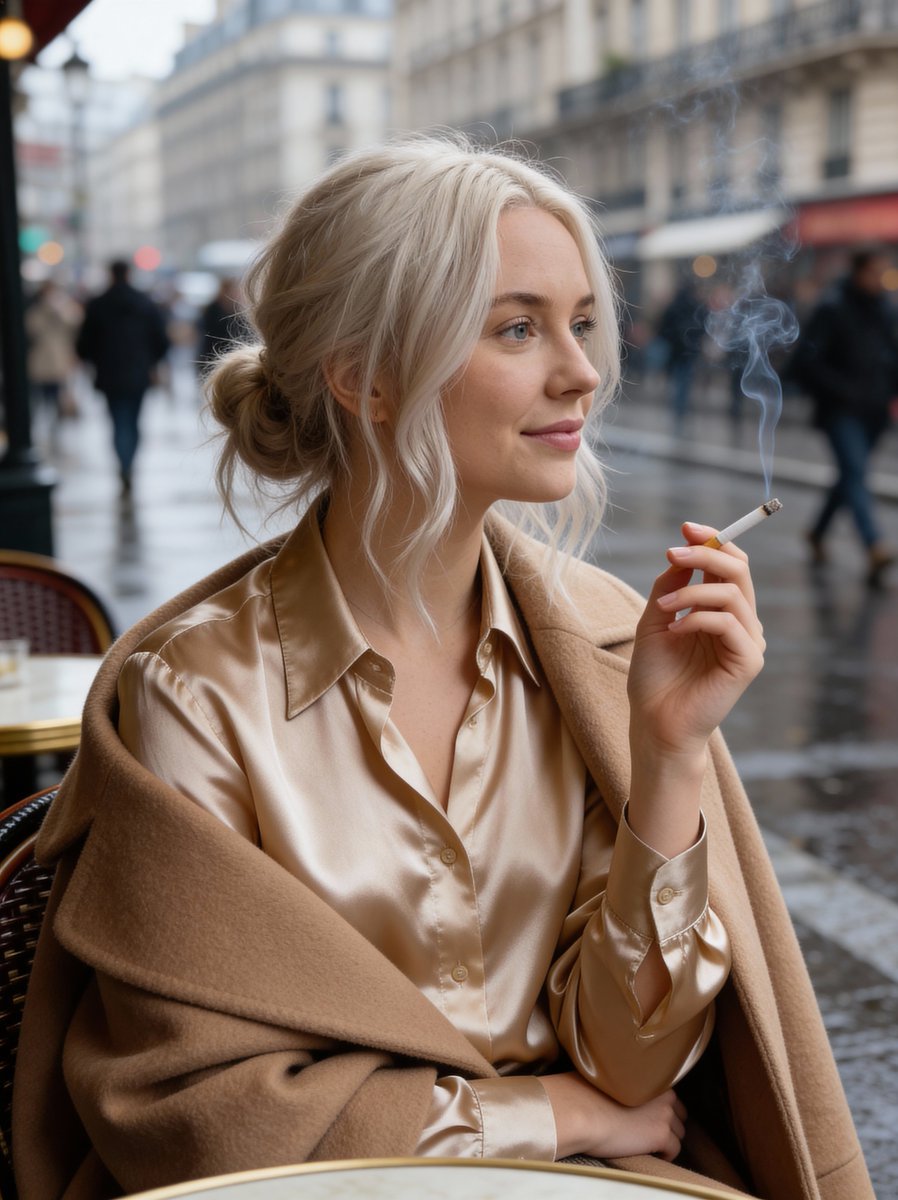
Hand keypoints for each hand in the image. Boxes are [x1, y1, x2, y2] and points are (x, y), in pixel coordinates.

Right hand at [541, 1072, 685, 1160]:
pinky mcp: (661, 1134)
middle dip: (667, 1123)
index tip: (647, 1115)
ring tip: (646, 1143)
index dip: (659, 1107)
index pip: (668, 1094)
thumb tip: (620, 1088)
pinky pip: (674, 1149)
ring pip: (679, 1132)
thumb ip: (625, 1081)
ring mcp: (664, 1113)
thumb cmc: (583, 1093)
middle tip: (648, 1131)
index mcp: (649, 1076)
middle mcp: (662, 1092)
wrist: (579, 1111)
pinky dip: (665, 1153)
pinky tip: (648, 1152)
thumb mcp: (607, 1078)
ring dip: (666, 1138)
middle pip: (679, 1113)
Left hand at [627, 521, 765, 760]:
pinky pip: (729, 623)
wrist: (654, 723)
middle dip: (706, 553)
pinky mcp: (748, 662)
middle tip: (674, 553)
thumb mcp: (655, 620)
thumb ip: (669, 587)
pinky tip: (675, 631)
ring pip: (733, 593)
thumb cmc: (654, 677)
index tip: (685, 527)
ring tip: (662, 608)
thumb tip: (680, 553)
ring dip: (692, 592)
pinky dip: (698, 619)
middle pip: (739, 570)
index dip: (713, 540)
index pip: (730, 563)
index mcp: (722, 611)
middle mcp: (741, 623)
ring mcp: (748, 642)